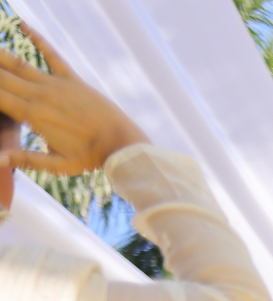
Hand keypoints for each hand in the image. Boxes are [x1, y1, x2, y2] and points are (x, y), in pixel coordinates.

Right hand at [0, 24, 148, 173]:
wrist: (122, 144)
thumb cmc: (89, 157)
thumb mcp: (56, 165)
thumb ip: (25, 160)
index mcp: (31, 115)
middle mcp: (40, 95)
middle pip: (1, 77)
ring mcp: (56, 85)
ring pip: (19, 64)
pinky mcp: (73, 80)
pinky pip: (52, 55)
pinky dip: (38, 39)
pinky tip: (23, 25)